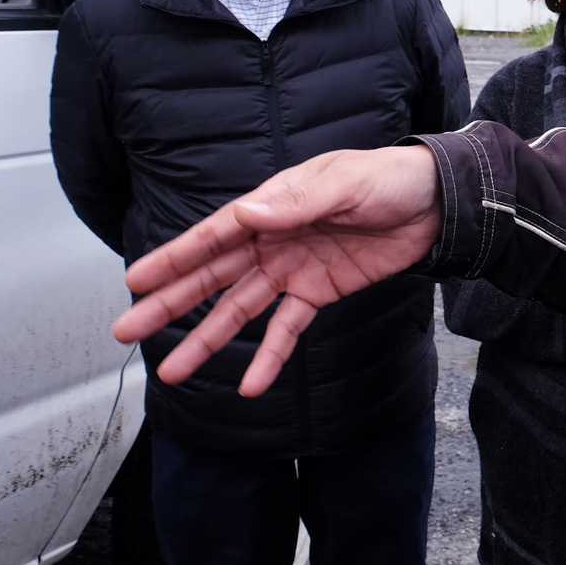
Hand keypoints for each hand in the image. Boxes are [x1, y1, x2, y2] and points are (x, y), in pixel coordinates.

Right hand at [112, 144, 442, 395]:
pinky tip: (250, 385)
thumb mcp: (345, 183)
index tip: (135, 280)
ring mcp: (294, 268)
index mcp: (274, 205)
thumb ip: (298, 203)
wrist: (438, 203)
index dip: (173, 259)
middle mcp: (274, 238)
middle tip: (128, 328)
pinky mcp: (320, 292)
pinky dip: (269, 356)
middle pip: (213, 277)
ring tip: (172, 368)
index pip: (213, 236)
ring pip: (239, 309)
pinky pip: (287, 329)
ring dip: (207, 339)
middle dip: (170, 303)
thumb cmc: (390, 179)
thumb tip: (247, 214)